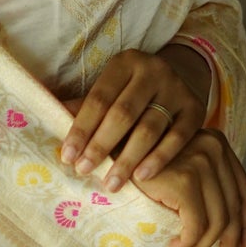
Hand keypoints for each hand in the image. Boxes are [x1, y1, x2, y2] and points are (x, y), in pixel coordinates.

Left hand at [59, 46, 211, 192]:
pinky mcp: (196, 109)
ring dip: (128, 159)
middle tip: (85, 171)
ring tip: (111, 183)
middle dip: (101, 145)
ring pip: (149, 128)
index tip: (68, 156)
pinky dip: (159, 159)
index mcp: (125, 63)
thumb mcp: (110, 90)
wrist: (179, 79)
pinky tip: (142, 177)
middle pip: (123, 113)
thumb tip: (49, 123)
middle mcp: (153, 70)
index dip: (81, 129)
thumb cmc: (132, 91)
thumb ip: (86, 108)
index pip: (98, 98)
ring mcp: (177, 89)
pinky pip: (177, 138)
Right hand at [136, 128, 245, 246]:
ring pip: (217, 221)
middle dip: (231, 242)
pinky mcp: (185, 179)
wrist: (106, 150)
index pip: (244, 191)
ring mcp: (201, 162)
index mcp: (218, 145)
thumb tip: (232, 231)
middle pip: (234, 208)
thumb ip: (205, 186)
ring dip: (201, 246)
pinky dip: (189, 244)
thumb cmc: (139, 163)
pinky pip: (197, 225)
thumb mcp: (180, 169)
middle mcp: (215, 149)